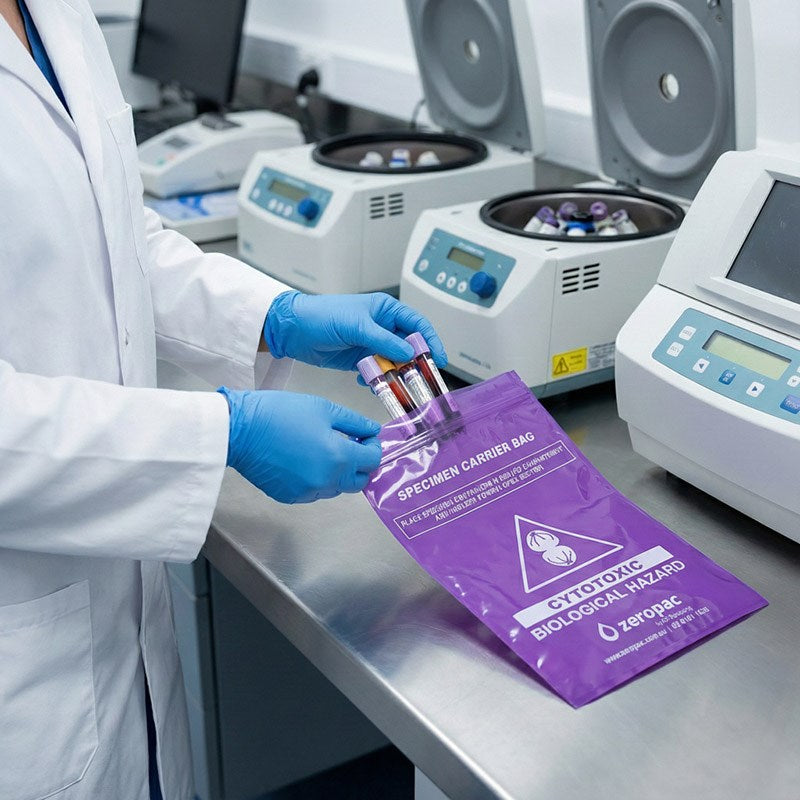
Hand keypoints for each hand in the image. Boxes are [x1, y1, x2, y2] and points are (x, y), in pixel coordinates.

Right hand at [218, 388, 381, 503]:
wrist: (239, 430)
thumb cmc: (280, 413)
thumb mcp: (323, 408)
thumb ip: (354, 422)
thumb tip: (372, 431)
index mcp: (339, 457)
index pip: (372, 460)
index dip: (373, 446)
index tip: (365, 435)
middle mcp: (327, 481)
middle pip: (359, 481)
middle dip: (361, 464)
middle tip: (351, 444)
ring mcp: (308, 492)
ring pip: (337, 488)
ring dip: (339, 472)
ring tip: (325, 450)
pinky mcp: (291, 497)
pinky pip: (315, 491)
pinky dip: (318, 479)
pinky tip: (306, 460)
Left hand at [263, 291, 446, 370]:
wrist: (292, 330)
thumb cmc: (321, 316)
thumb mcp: (357, 326)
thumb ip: (384, 341)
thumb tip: (410, 353)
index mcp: (385, 310)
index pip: (417, 325)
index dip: (430, 341)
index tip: (437, 359)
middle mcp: (381, 327)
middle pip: (408, 347)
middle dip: (414, 363)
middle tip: (420, 379)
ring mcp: (371, 345)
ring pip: (393, 363)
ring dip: (394, 375)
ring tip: (392, 384)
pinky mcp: (359, 360)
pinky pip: (377, 373)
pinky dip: (377, 380)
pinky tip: (369, 382)